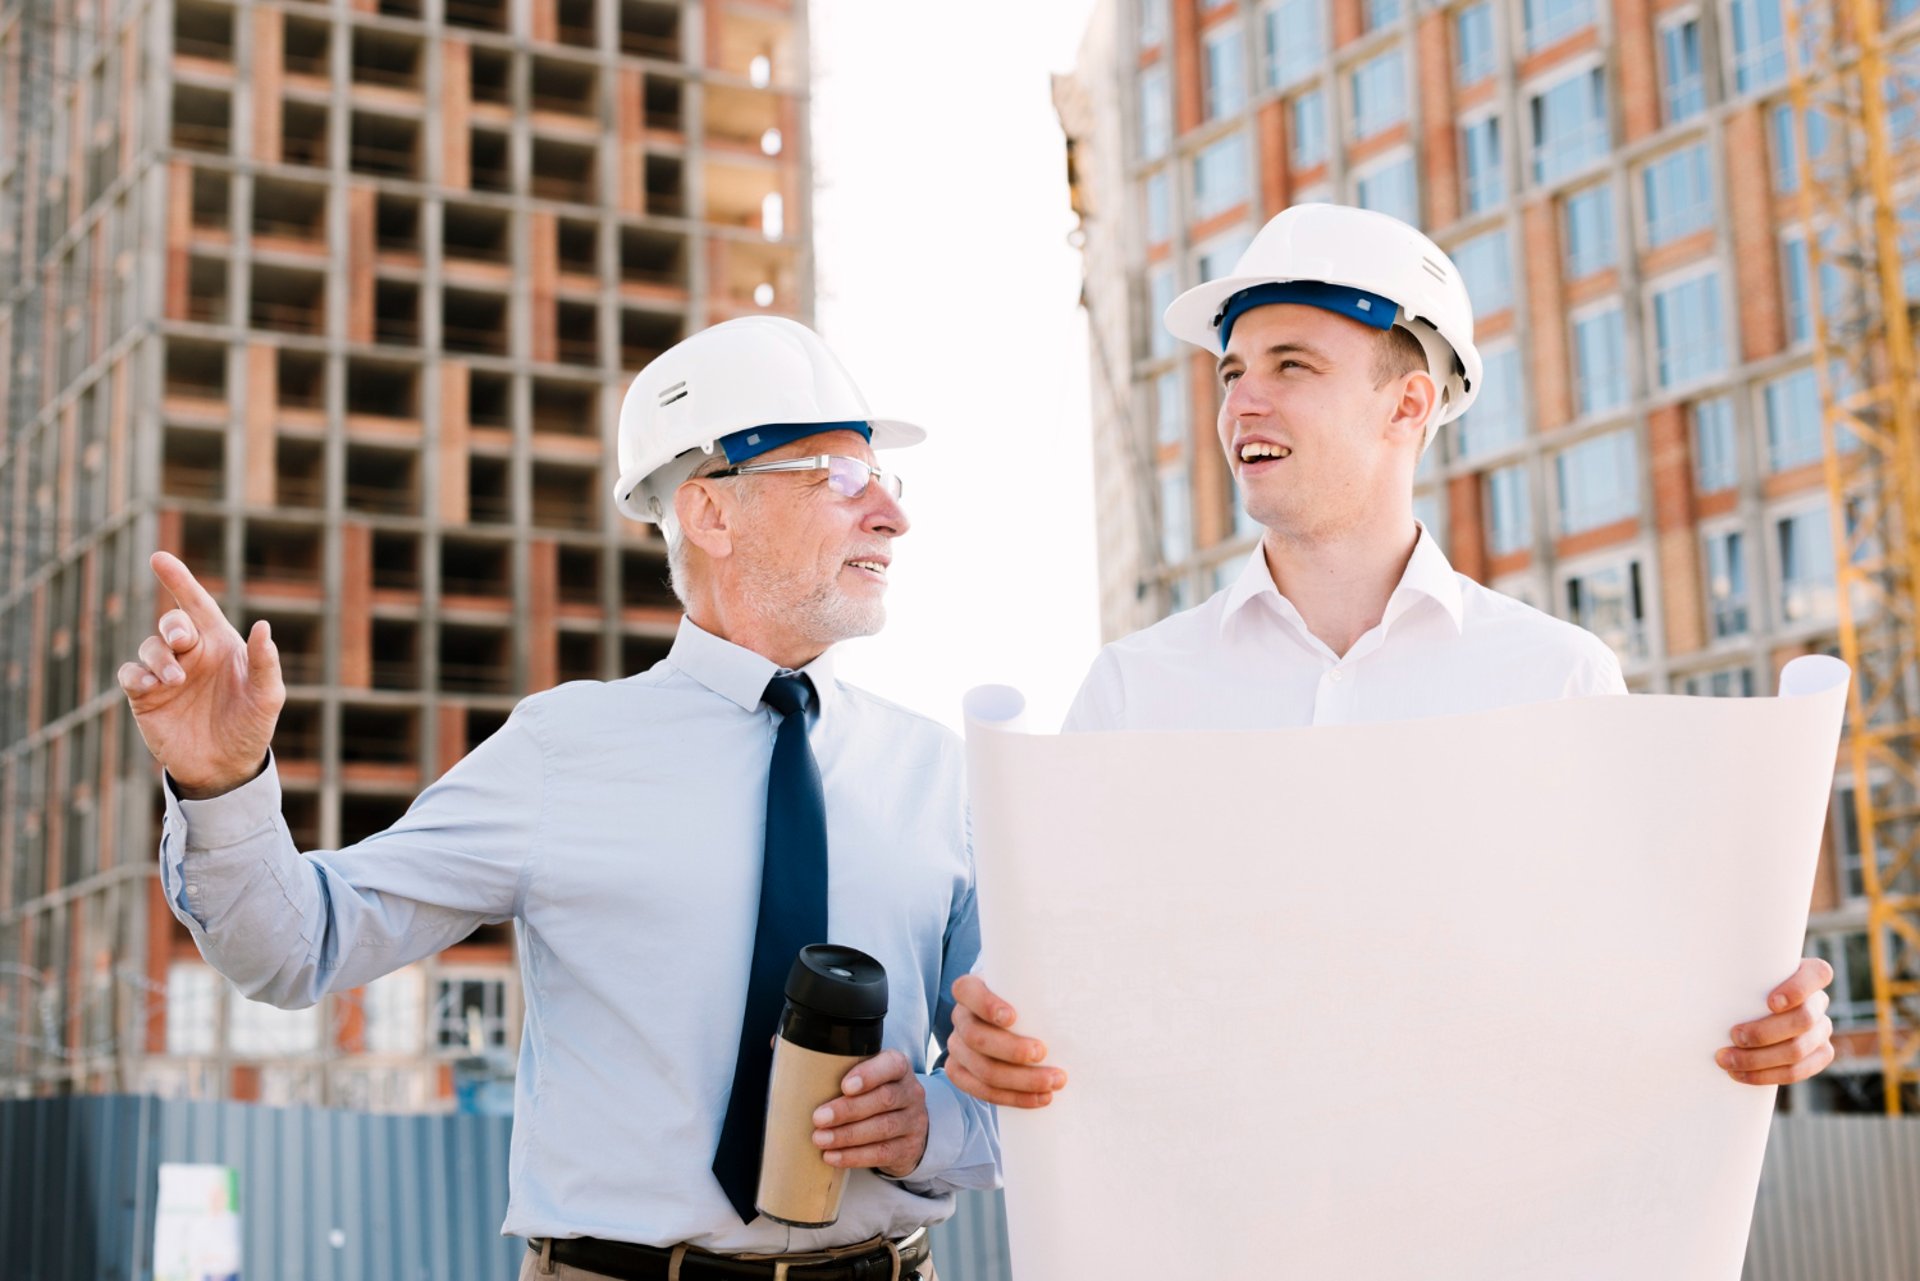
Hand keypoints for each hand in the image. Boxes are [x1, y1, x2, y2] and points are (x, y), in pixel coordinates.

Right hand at [117, 551, 284, 798]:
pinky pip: (130, 675)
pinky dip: (137, 675)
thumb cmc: (251, 727)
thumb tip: (263, 626)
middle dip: (172, 625)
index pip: (197, 604)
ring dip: (158, 657)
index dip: (179, 579)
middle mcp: (191, 654)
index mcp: (220, 644)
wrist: (226, 767)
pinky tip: (153, 687)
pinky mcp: (145, 697)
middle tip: (182, 641)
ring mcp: (166, 674)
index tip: (159, 558)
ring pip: (148, 646)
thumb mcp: (267, 697)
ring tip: (174, 681)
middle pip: (171, 622)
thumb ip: (265, 663)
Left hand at [810, 1049, 927, 1177]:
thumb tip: (802, 1078)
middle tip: (819, 1118)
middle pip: (884, 1099)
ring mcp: (913, 1121)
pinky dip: (854, 1156)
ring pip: (883, 1128)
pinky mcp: (908, 1148)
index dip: (870, 1075)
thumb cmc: (874, 1094)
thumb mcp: (868, 1077)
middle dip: (848, 1110)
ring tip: (821, 1139)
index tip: (844, 1086)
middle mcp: (911, 1092)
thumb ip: (845, 1072)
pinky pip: (882, 1153)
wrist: (906, 1126)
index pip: (892, 1065)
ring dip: (848, 1135)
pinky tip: (832, 1156)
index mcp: (899, 1068)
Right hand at [947, 975, 1066, 1108]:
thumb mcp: (1031, 990)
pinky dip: (1013, 1098)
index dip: (986, 1005)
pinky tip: (1040, 1098)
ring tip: (1053, 1082)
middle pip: (976, 1037)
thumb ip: (1045, 991)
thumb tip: (1080, 999)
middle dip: (1011, 1050)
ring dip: (1020, 1080)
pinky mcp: (962, 1074)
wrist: (1019, 1026)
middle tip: (1043, 1053)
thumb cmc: (1029, 1003)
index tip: (1013, 1017)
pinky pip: (982, 1092)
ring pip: (981, 1070)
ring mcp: (958, 1048)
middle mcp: (960, 1018)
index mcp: (971, 991)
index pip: (966, 991)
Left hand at [1716, 956, 1835, 1084]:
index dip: (1799, 989)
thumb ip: (1721, 963)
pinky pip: (1801, 1071)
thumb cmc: (1731, 980)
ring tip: (1726, 1060)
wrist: (1740, 1007)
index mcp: (1806, 973)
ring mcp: (1821, 1030)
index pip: (1819, 974)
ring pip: (1799, 1049)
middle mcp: (1818, 1001)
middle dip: (1766, 1032)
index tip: (1771, 1002)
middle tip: (1733, 1036)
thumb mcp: (1730, 967)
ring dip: (1760, 1059)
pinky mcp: (1817, 1054)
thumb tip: (1683, 961)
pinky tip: (1741, 1074)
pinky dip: (1768, 1076)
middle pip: (1804, 1020)